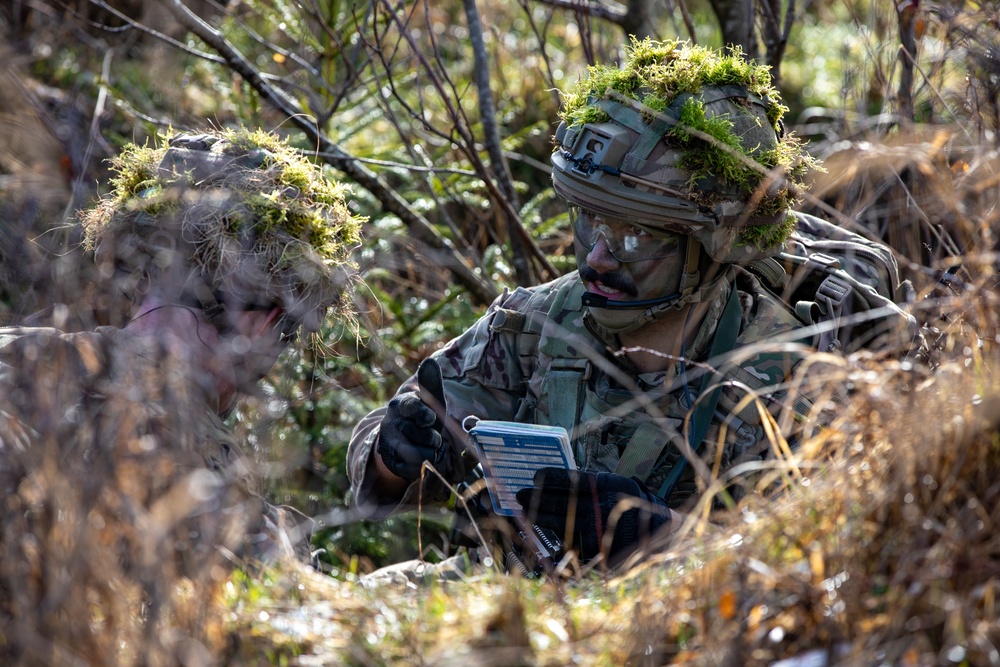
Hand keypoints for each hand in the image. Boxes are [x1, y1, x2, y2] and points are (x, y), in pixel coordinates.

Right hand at [376, 358, 451, 481]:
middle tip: (432, 435)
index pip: (411, 407)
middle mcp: (390, 423)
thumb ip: (430, 383)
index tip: (429, 419)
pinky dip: (422, 466)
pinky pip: (413, 469)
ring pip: (420, 454)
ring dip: (430, 452)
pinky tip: (419, 458)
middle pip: (422, 434)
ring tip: (427, 446)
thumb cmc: (423, 417)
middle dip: (433, 438)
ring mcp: (389, 444)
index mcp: (400, 404)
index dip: (423, 414)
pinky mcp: (390, 462)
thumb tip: (430, 361)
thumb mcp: (429, 400)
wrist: (406, 440)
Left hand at [515, 468, 671, 561]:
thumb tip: (554, 478)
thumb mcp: (614, 484)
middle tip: (518, 494)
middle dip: (536, 499)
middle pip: (561, 502)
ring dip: (539, 516)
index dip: (552, 478)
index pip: (572, 480)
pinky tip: (539, 530)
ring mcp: (597, 529)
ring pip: (561, 522)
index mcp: (606, 487)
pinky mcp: (596, 549)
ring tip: (523, 508)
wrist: (657, 531)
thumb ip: (589, 483)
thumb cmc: (629, 502)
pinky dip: (553, 535)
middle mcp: (600, 507)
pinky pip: (569, 541)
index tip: (535, 476)